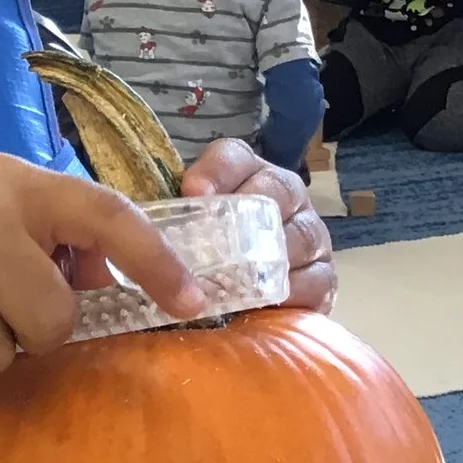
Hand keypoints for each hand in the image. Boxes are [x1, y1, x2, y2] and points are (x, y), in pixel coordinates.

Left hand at [180, 138, 334, 314]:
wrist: (247, 303)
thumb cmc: (206, 261)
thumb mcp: (184, 236)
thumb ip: (171, 226)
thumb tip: (139, 239)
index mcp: (246, 176)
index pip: (234, 158)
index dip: (216, 172)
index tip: (192, 193)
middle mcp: (284, 197)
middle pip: (277, 190)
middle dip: (250, 212)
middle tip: (221, 240)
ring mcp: (308, 235)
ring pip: (301, 234)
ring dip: (272, 255)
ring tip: (243, 276)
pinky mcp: (322, 277)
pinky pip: (318, 279)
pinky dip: (294, 291)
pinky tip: (270, 301)